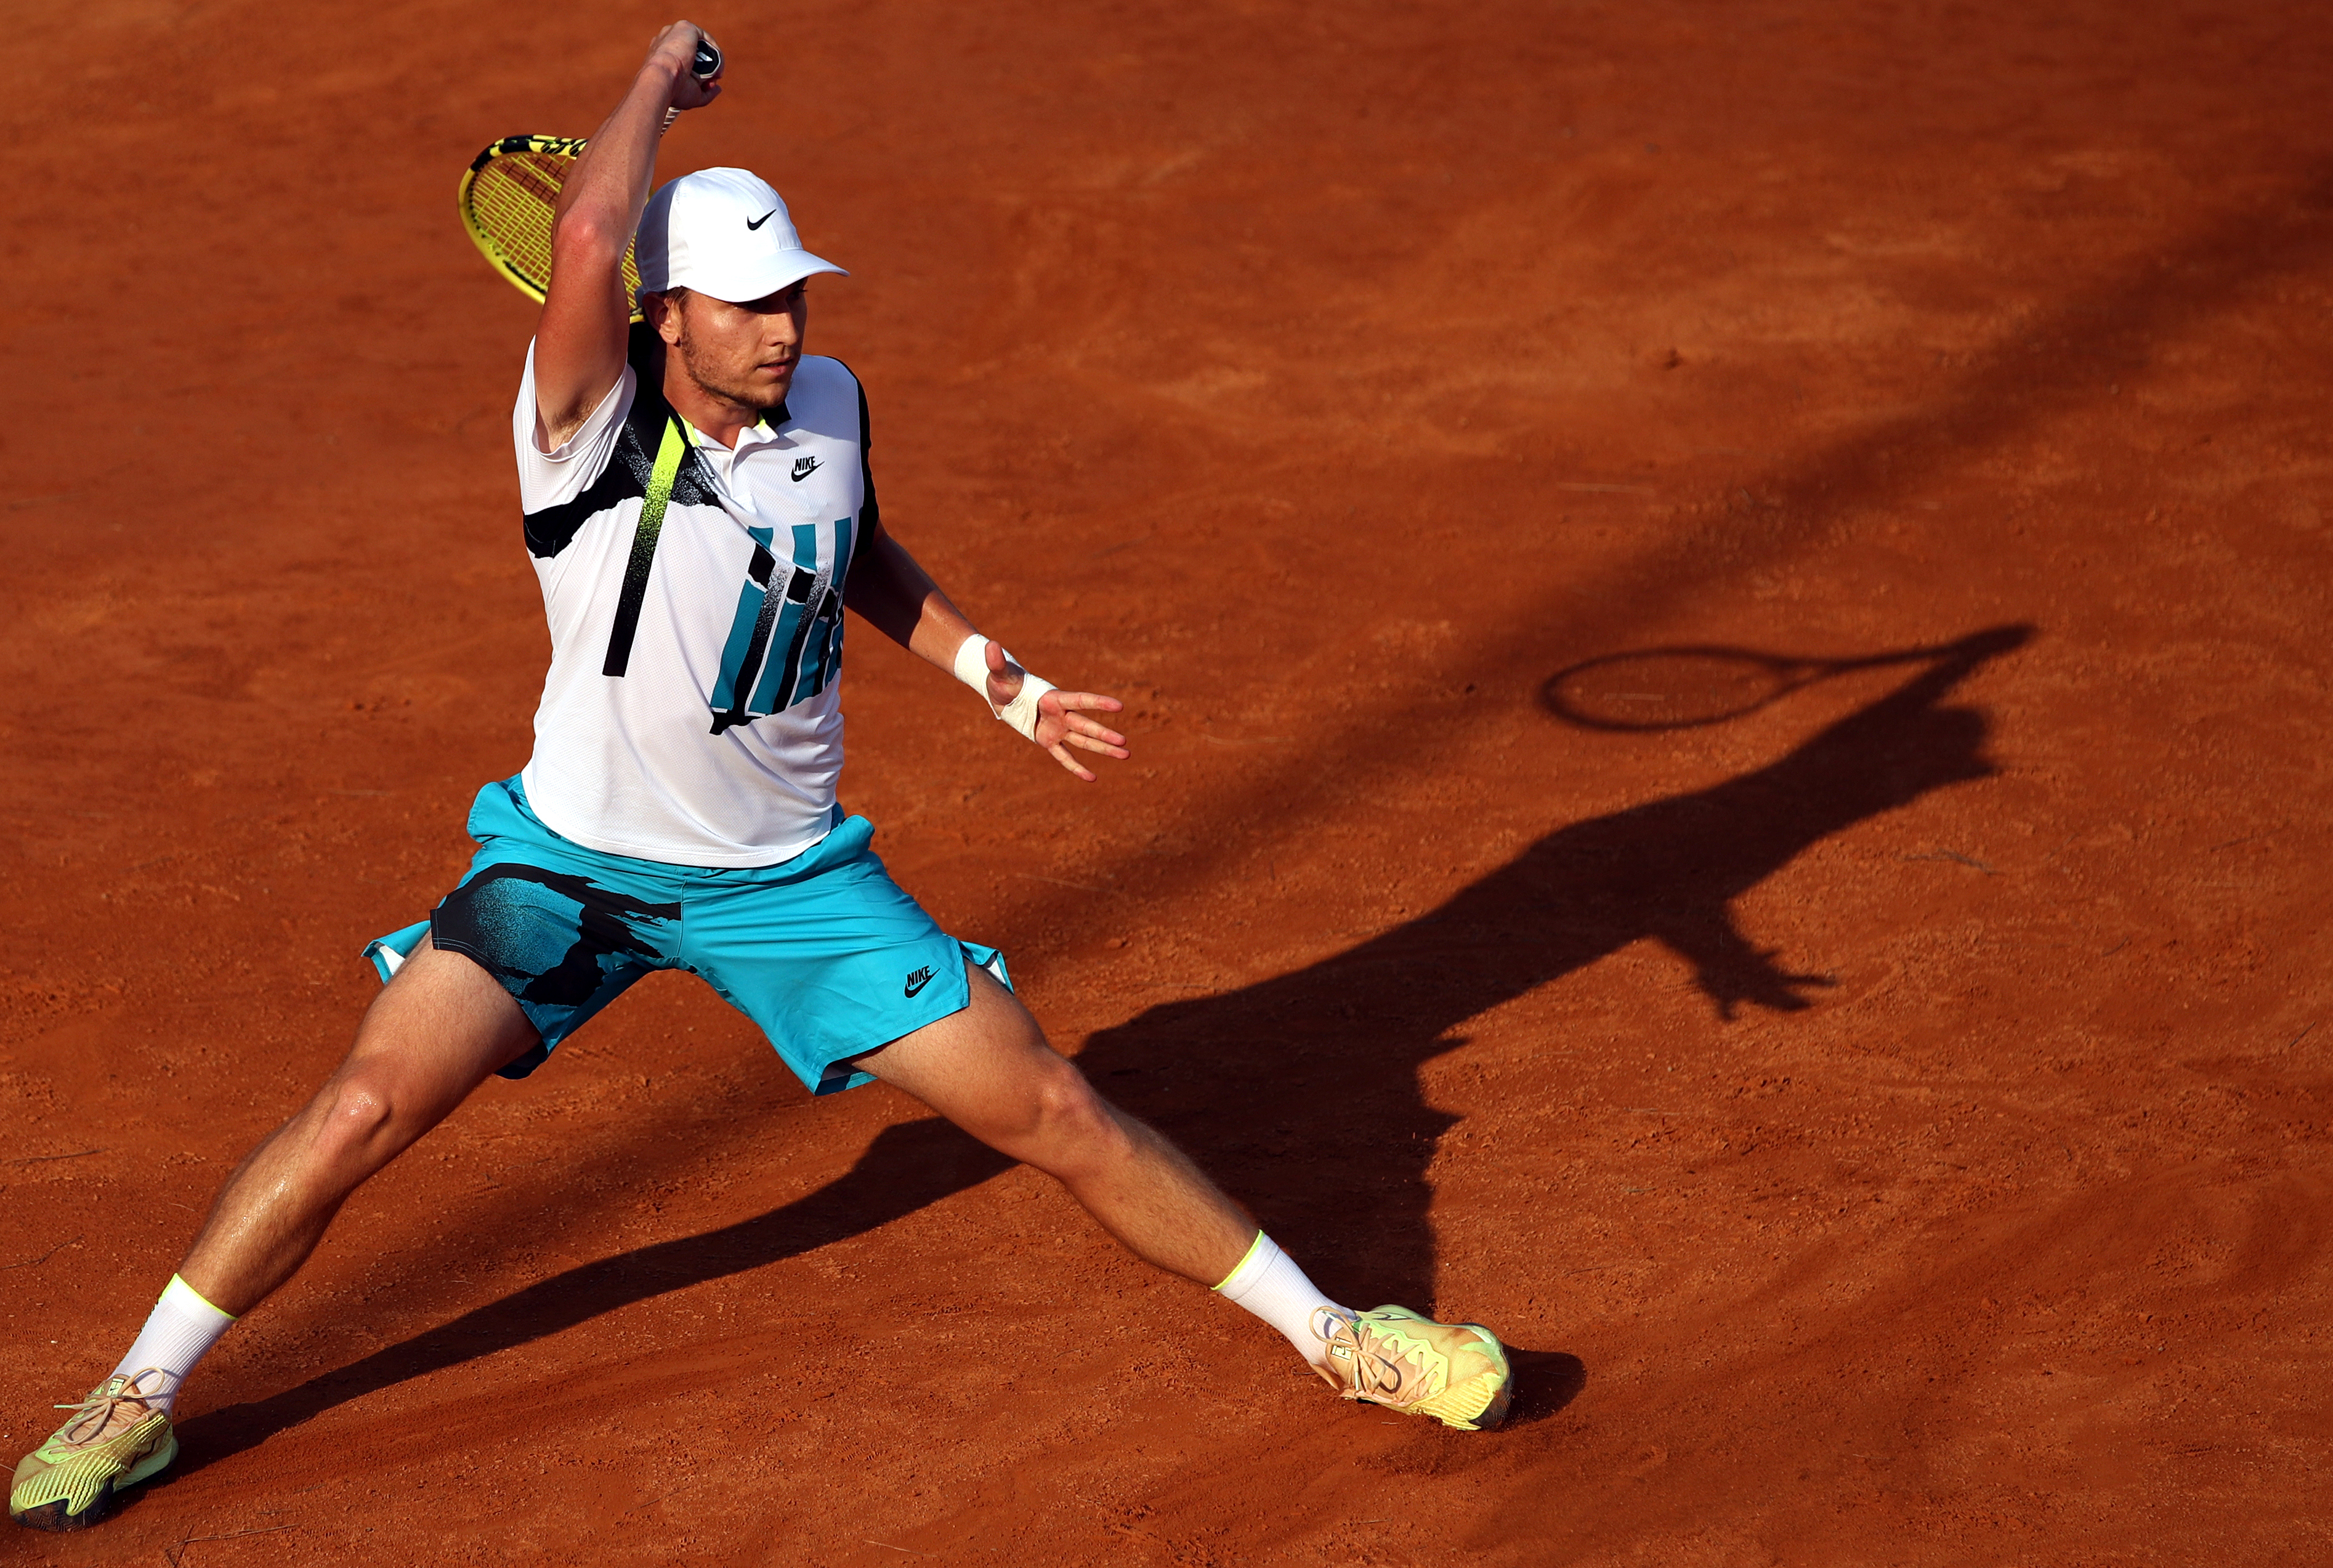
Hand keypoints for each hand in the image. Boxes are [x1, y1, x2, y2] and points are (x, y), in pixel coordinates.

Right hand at [648, 21, 722, 113]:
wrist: (662, 79)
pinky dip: (716, 53)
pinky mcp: (685, 27)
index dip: (699, 74)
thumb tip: (718, 88)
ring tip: (715, 76)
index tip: (705, 87)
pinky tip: (717, 68)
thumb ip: (706, 93)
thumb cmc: (673, 90)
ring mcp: (674, 32)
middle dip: (707, 68)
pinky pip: (706, 38)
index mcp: (661, 56)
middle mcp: (666, 42)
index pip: (684, 61)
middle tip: (711, 82)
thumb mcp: (692, 97)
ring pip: (701, 45)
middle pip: (694, 53)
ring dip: (714, 61)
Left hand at [983, 640, 1129, 782]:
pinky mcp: (1049, 740)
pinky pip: (1065, 756)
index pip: (1079, 700)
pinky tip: (1091, 778)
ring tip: (1126, 755)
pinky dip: (1076, 767)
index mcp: (1053, 697)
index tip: (1119, 706)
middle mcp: (1060, 714)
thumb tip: (990, 646)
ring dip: (1103, 749)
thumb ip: (997, 662)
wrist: (1004, 693)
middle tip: (1124, 743)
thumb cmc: (1003, 681)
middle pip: (1086, 726)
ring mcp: (1057, 728)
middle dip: (1104, 735)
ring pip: (1084, 741)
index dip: (1098, 703)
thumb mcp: (999, 674)